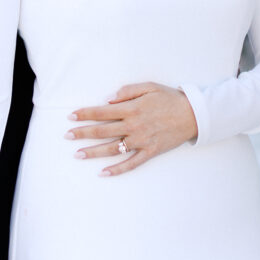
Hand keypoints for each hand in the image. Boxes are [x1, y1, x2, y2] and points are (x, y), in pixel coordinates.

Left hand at [65, 82, 197, 175]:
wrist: (193, 115)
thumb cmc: (170, 98)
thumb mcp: (149, 87)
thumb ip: (127, 92)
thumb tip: (108, 99)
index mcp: (132, 108)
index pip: (102, 112)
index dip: (85, 114)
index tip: (71, 116)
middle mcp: (134, 126)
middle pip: (103, 130)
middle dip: (82, 133)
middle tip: (66, 135)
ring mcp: (142, 141)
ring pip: (112, 148)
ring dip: (93, 152)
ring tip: (77, 154)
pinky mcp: (150, 152)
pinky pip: (131, 163)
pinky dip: (117, 169)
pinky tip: (103, 173)